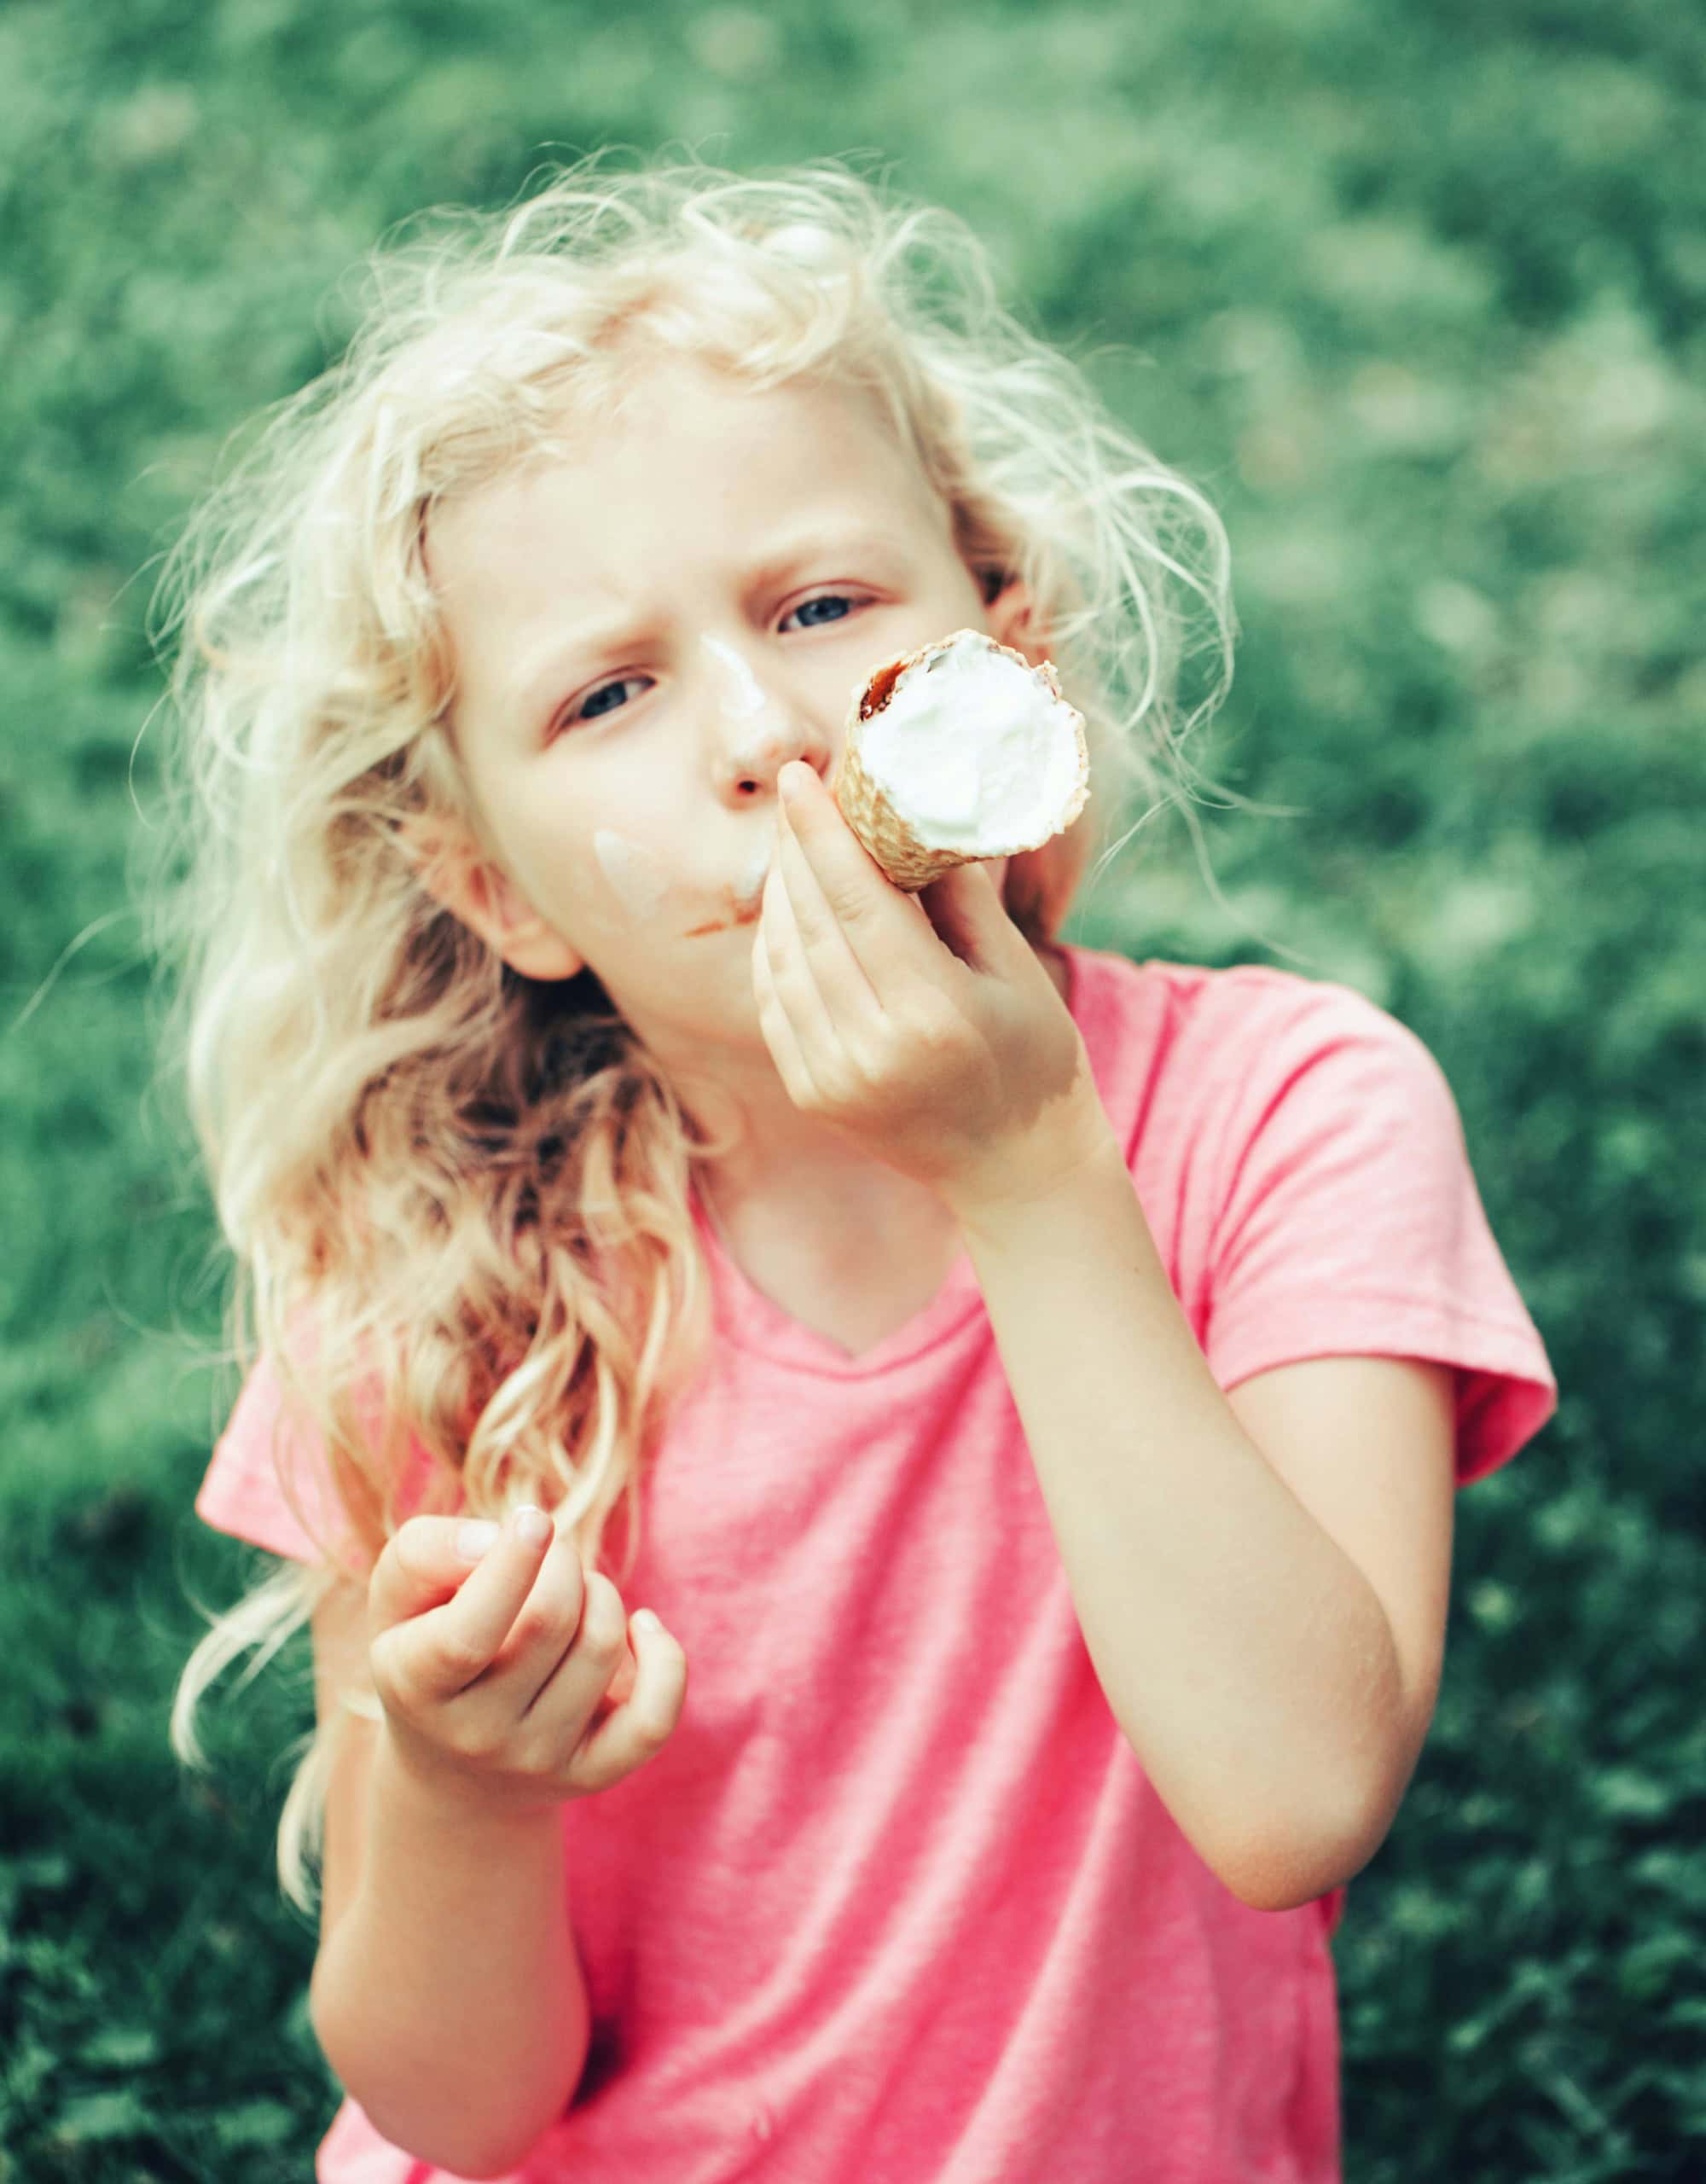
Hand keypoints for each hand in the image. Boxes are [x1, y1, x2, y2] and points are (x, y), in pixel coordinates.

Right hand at [366, 1507, 686, 1818]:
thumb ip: (425, 1553)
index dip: (511, 1566)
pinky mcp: (592, 1775)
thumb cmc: (426, 1649)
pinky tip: (640, 1627)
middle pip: (550, 1621)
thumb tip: (493, 1539)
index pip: (468, 1634)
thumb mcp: (399, 1598)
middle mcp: (475, 1736)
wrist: (448, 1772)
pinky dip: (663, 1658)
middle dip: (562, 1561)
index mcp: (416, 1687)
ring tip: (572, 1591)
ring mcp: (537, 1762)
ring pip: (601, 1648)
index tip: (533, 1520)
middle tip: (549, 1550)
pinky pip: (654, 1719)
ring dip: (598, 1592)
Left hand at [752, 760, 1110, 1220]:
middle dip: (797, 848)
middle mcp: (869, 1049)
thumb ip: (961, 898)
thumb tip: (915, 817)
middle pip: (811, 922)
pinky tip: (790, 907)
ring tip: (795, 841)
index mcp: (931, 1014)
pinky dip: (775, 945)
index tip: (799, 775)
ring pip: (781, 958)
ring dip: (782, 891)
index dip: (821, 833)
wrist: (1015, 1173)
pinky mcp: (810, 1093)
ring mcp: (831, 1077)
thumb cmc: (1035, 1061)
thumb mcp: (1015, 973)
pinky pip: (775, 999)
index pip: (856, 903)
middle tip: (796, 791)